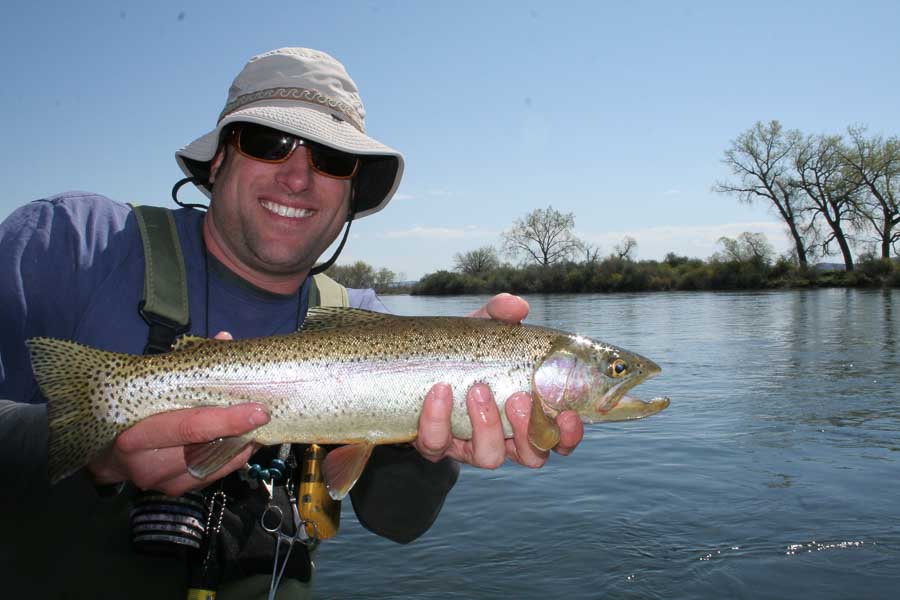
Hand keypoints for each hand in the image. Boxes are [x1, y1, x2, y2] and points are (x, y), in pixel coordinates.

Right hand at [86, 331, 269, 495]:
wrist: (106, 451)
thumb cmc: (133, 410)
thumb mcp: (152, 385)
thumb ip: (187, 364)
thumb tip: (224, 339)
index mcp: (137, 433)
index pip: (189, 427)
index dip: (227, 420)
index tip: (257, 410)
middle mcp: (147, 463)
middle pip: (204, 449)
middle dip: (238, 432)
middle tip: (264, 416)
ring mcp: (161, 481)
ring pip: (211, 466)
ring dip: (239, 447)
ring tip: (257, 427)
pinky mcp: (174, 490)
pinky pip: (211, 476)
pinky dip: (231, 459)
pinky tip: (244, 443)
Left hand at [413, 293, 583, 468]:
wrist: (412, 363)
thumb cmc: (462, 350)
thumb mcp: (482, 330)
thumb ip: (500, 315)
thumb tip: (517, 307)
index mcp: (525, 415)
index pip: (559, 437)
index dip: (569, 434)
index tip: (569, 414)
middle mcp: (504, 438)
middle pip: (532, 456)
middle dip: (527, 431)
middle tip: (517, 398)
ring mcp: (469, 446)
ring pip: (489, 457)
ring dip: (487, 424)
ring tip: (478, 390)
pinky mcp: (436, 446)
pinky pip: (438, 444)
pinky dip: (439, 417)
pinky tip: (439, 391)